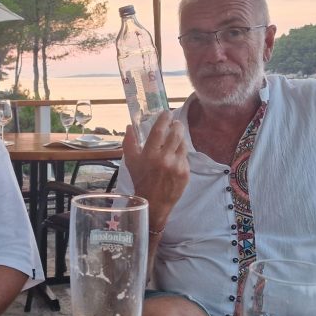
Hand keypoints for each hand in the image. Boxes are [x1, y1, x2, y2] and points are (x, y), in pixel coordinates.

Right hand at [122, 111, 188, 231]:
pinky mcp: (185, 173)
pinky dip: (180, 154)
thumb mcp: (130, 162)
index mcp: (149, 155)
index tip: (166, 113)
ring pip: (183, 144)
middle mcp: (164, 159)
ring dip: (179, 138)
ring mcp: (177, 166)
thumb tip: (130, 126)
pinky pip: (185, 157)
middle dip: (177, 125)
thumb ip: (129, 142)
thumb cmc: (140, 180)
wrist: (154, 203)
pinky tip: (175, 156)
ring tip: (175, 139)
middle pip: (176, 133)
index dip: (164, 118)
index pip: (159, 130)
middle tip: (175, 123)